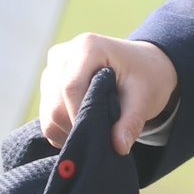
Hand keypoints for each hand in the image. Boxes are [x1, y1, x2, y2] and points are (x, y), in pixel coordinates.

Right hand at [38, 32, 180, 155]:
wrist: (142, 67)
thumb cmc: (145, 78)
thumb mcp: (145, 98)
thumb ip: (131, 122)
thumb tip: (118, 147)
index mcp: (88, 47)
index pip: (71, 87)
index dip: (79, 116)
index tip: (97, 137)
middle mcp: (64, 54)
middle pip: (55, 103)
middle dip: (76, 127)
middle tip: (102, 139)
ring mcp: (52, 69)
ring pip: (48, 114)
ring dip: (69, 131)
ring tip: (97, 132)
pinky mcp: (48, 85)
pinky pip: (47, 118)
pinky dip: (64, 130)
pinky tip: (86, 127)